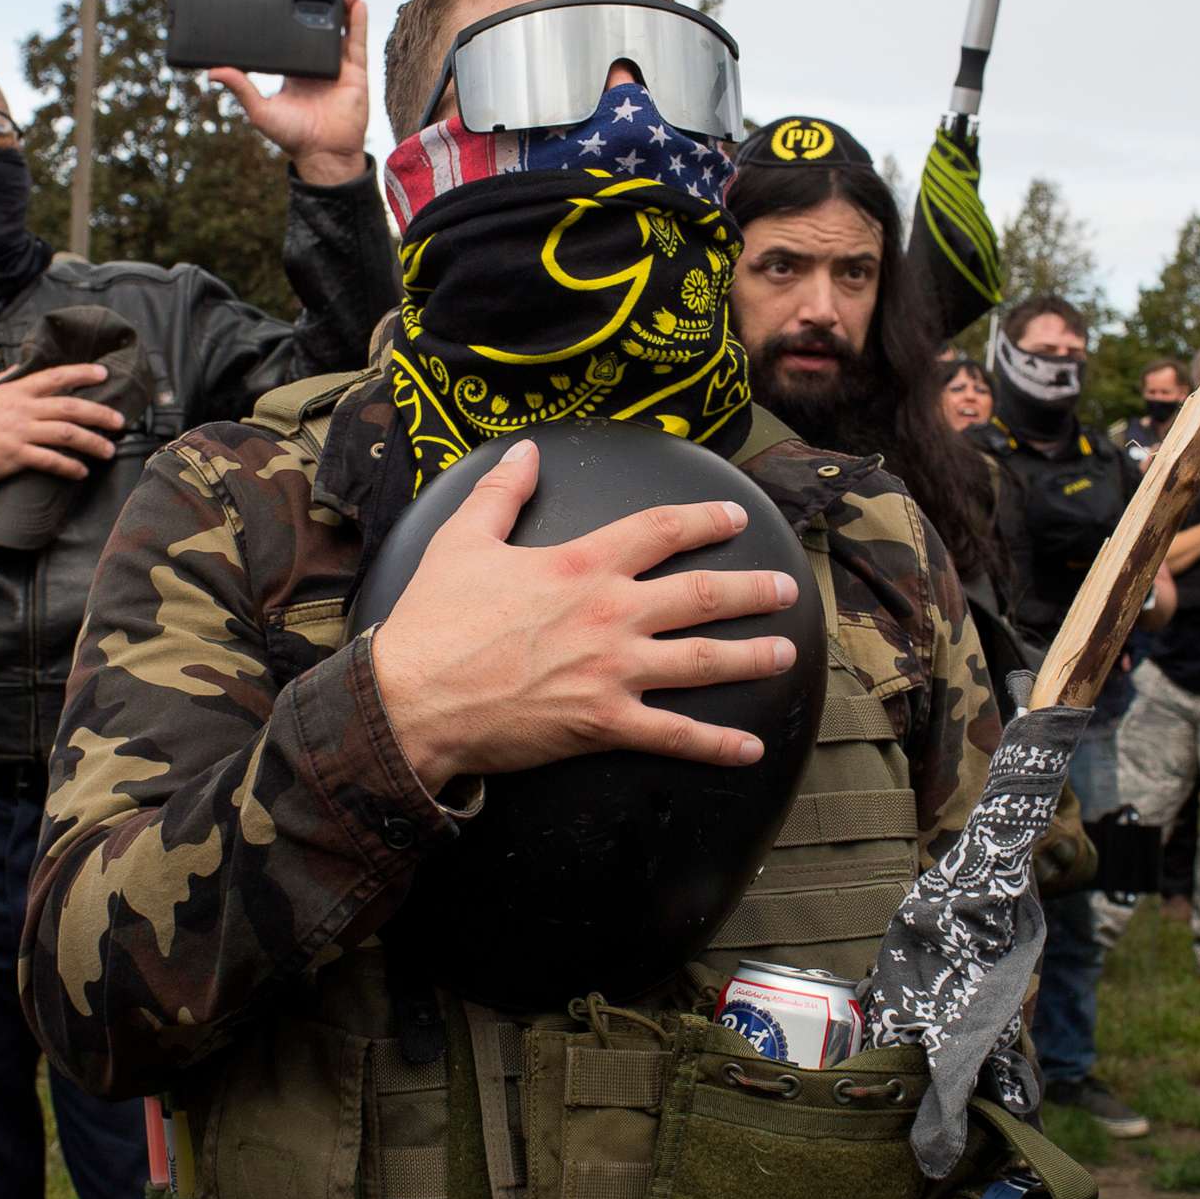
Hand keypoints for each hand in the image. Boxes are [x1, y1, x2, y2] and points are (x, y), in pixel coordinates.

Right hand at [0, 363, 127, 485]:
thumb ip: (3, 380)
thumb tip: (20, 368)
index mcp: (14, 391)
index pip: (54, 377)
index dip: (81, 374)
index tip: (103, 374)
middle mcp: (21, 409)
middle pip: (70, 407)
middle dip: (100, 414)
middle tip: (120, 421)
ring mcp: (19, 433)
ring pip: (66, 434)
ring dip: (92, 442)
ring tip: (108, 450)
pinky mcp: (15, 456)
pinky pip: (50, 461)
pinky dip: (69, 467)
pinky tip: (81, 471)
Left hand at [210, 0, 371, 187]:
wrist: (324, 154)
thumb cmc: (292, 137)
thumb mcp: (260, 110)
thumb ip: (241, 88)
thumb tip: (213, 71)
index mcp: (294, 72)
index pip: (292, 37)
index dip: (291, 16)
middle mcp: (316, 67)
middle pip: (318, 27)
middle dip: (316, 4)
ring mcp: (338, 69)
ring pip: (340, 31)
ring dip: (341, 8)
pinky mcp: (356, 74)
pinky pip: (357, 43)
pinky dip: (358, 22)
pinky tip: (357, 3)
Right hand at [371, 439, 799, 787]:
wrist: (414, 699)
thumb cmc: (435, 621)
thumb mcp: (463, 540)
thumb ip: (501, 493)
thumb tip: (523, 451)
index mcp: (582, 564)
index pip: (660, 530)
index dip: (703, 520)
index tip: (735, 517)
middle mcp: (611, 613)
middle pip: (701, 595)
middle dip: (751, 590)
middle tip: (785, 587)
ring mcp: (614, 670)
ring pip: (704, 661)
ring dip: (751, 656)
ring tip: (785, 650)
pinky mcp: (605, 723)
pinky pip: (675, 735)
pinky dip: (716, 744)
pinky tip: (751, 748)